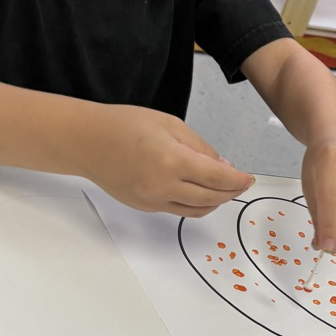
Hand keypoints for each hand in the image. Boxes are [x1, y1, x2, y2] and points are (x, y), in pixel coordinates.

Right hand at [81, 104, 253, 215]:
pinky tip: (202, 193)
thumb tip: (224, 167)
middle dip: (231, 192)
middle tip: (242, 184)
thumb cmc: (124, 125)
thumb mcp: (170, 124)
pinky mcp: (145, 207)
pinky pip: (179, 211)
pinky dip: (196, 205)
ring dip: (216, 202)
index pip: (217, 178)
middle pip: (211, 198)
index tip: (249, 178)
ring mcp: (152, 200)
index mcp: (172, 160)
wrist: (86, 142)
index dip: (238, 180)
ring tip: (226, 190)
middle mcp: (163, 186)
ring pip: (196, 210)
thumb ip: (200, 147)